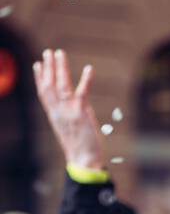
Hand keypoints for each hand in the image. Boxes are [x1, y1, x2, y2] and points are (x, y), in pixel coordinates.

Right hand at [33, 49, 104, 170]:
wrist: (84, 161)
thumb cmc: (79, 149)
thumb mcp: (67, 131)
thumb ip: (66, 118)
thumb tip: (69, 112)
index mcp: (54, 115)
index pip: (43, 94)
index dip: (39, 78)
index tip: (37, 65)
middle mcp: (58, 111)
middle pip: (49, 85)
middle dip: (48, 68)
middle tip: (47, 52)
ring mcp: (69, 111)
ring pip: (62, 84)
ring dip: (60, 67)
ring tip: (59, 53)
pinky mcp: (81, 112)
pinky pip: (82, 92)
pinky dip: (86, 79)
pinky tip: (89, 68)